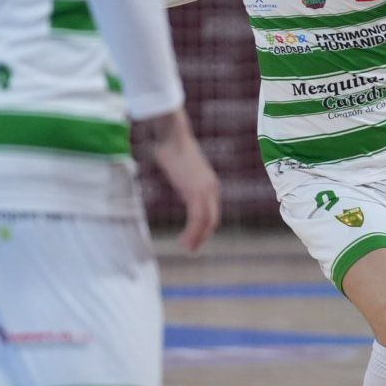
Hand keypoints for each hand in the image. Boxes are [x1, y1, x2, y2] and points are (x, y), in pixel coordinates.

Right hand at [146, 108, 220, 253]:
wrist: (173, 136)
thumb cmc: (172, 148)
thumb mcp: (182, 170)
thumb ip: (185, 180)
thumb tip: (180, 182)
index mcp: (209, 184)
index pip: (212, 211)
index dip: (205, 227)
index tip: (195, 237)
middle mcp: (211, 189)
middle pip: (212, 220)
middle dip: (203, 236)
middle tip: (192, 249)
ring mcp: (205, 191)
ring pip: (206, 222)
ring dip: (196, 237)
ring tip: (186, 248)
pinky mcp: (195, 192)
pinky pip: (197, 219)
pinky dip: (191, 232)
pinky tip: (183, 240)